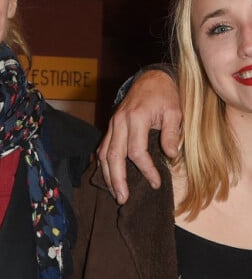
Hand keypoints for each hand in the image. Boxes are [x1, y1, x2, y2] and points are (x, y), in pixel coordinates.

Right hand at [97, 69, 181, 203]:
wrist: (150, 79)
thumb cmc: (165, 96)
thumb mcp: (175, 111)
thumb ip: (170, 133)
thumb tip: (170, 156)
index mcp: (136, 118)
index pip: (136, 151)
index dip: (146, 169)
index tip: (156, 183)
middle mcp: (119, 122)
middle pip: (113, 156)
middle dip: (117, 179)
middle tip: (123, 199)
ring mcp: (112, 124)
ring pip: (104, 153)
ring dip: (108, 175)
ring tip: (115, 193)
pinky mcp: (111, 126)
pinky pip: (103, 147)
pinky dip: (104, 164)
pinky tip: (109, 177)